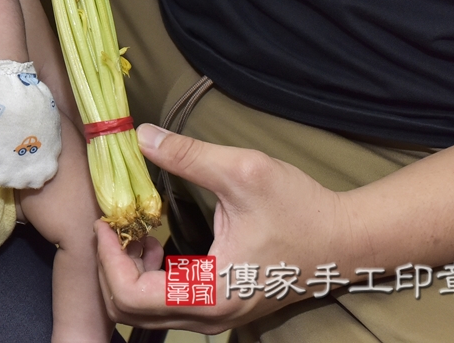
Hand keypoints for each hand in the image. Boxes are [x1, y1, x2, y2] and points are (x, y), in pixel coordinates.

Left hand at [0, 60, 61, 188]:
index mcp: (10, 168)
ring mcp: (49, 151)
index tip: (2, 165)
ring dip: (39, 163)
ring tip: (30, 152)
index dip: (5, 174)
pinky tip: (38, 139)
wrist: (9, 81)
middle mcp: (33, 165)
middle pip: (33, 181)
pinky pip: (54, 150)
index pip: (9, 183)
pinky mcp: (58, 135)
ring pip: (47, 168)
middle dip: (25, 174)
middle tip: (18, 161)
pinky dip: (46, 149)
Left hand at [95, 125, 350, 333]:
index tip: (105, 222)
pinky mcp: (221, 310)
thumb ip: (188, 156)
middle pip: (129, 311)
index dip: (106, 259)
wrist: (348, 240)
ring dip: (128, 275)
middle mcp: (209, 316)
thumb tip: (140, 136)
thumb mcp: (242, 172)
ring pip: (146, 313)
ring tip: (139, 233)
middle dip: (111, 268)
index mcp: (210, 292)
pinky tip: (158, 245)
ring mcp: (216, 318)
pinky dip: (148, 279)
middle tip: (115, 226)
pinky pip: (166, 306)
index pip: (130, 296)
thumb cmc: (301, 210)